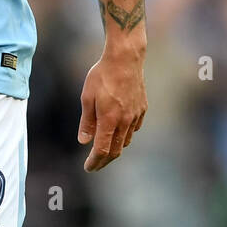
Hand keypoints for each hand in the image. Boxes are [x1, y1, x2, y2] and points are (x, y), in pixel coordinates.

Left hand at [78, 46, 146, 171]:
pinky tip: (118, 131)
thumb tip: (84, 141)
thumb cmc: (102, 75)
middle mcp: (125, 121)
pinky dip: (124, 135)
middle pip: (116, 150)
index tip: (88, 168)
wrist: (125, 58)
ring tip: (104, 149)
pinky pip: (133, 128)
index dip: (95, 162)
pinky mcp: (142, 108)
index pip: (102, 150)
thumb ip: (86, 122)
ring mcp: (136, 115)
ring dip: (115, 148)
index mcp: (109, 119)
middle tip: (95, 165)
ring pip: (126, 140)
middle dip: (104, 161)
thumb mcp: (87, 97)